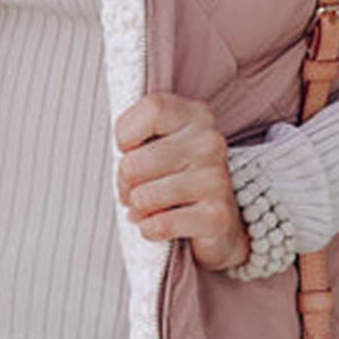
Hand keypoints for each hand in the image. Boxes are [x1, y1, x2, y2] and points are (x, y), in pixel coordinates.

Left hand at [113, 92, 249, 272]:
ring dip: (137, 209)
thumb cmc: (175, 177)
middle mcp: (211, 142)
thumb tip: (122, 150)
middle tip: (135, 189)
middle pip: (134, 162)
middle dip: (124, 183)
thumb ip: (137, 133)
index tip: (130, 149)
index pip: (151, 109)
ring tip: (149, 207)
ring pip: (143, 197)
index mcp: (196, 115)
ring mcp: (217, 179)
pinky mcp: (216, 216)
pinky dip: (149, 229)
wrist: (215, 220)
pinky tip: (161, 224)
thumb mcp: (157, 144)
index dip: (126, 135)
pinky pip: (158, 224)